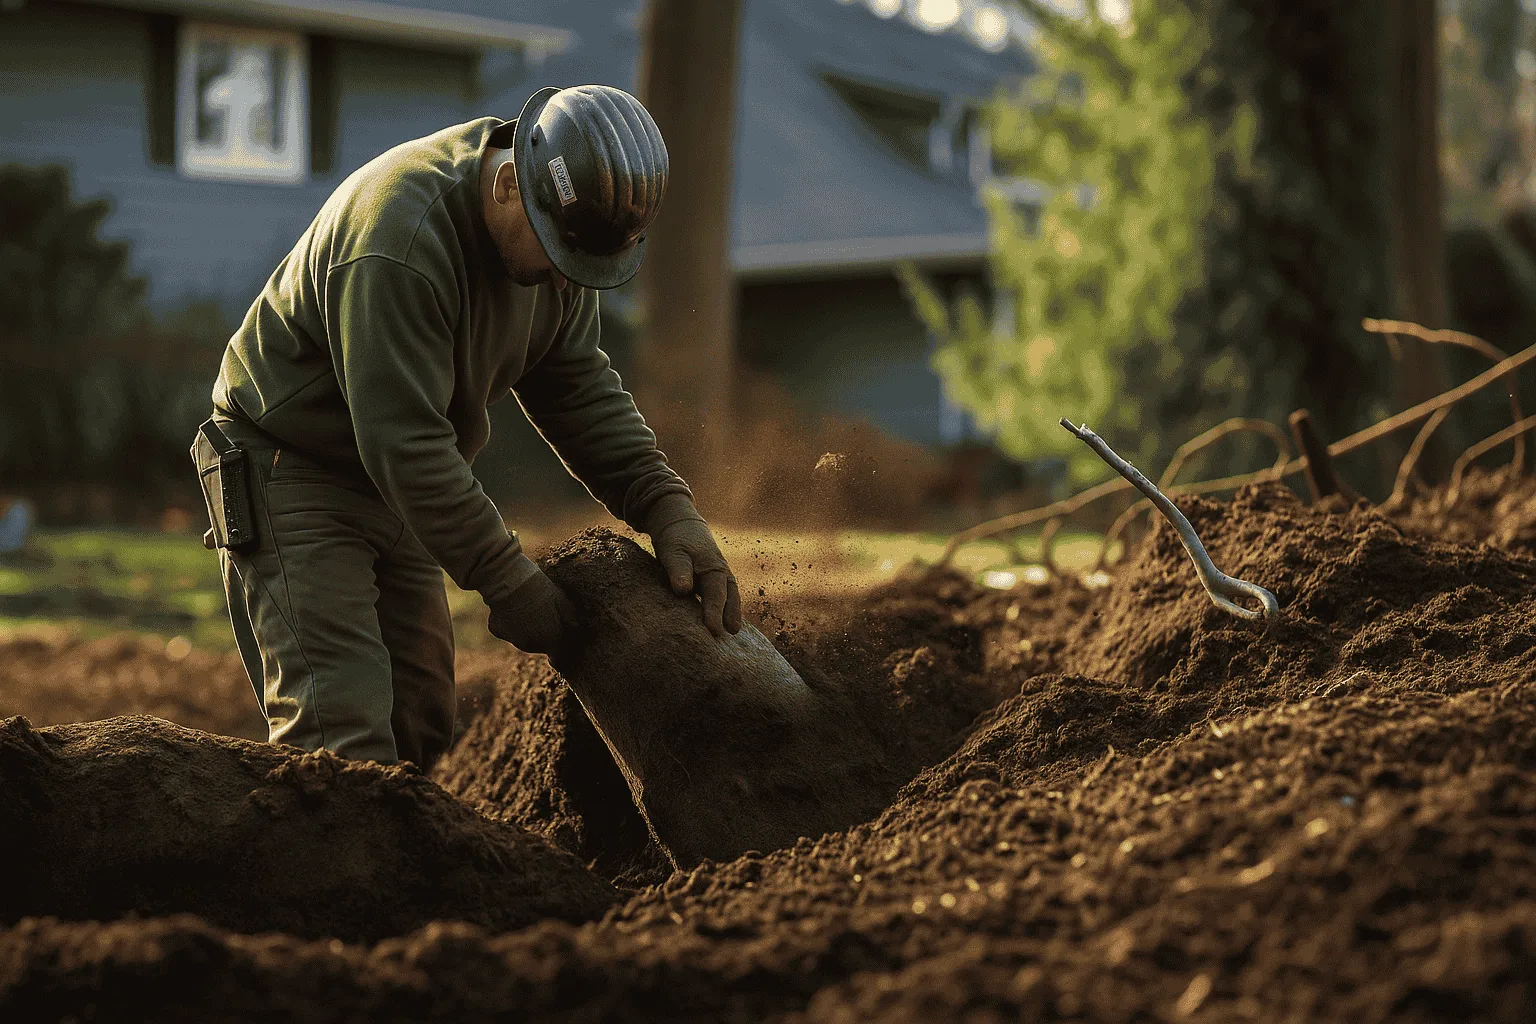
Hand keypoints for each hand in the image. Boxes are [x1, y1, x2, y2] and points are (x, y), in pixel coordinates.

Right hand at [487, 569, 578, 658]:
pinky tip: (511, 606)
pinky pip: (506, 629)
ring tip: (527, 607)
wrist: (512, 582)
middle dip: (542, 635)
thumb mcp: (564, 603)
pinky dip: (509, 621)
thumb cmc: (543, 591)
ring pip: (521, 638)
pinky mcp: (497, 630)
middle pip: (539, 646)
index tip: (559, 645)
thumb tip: (575, 628)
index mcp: (551, 642)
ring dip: (526, 628)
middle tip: (542, 615)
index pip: (558, 659)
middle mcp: (531, 646)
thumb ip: (571, 620)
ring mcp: (512, 639)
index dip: (560, 653)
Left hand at [652, 515, 741, 636]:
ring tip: (732, 633)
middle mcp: (721, 573)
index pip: (716, 594)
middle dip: (730, 616)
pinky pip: (720, 597)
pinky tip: (720, 623)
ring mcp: (718, 577)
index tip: (714, 631)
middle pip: (729, 597)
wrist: (679, 524)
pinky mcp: (710, 581)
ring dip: (730, 614)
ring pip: (728, 597)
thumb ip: (679, 570)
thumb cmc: (675, 539)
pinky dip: (723, 609)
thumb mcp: (673, 551)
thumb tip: (684, 591)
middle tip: (730, 635)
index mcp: (713, 567)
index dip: (715, 613)